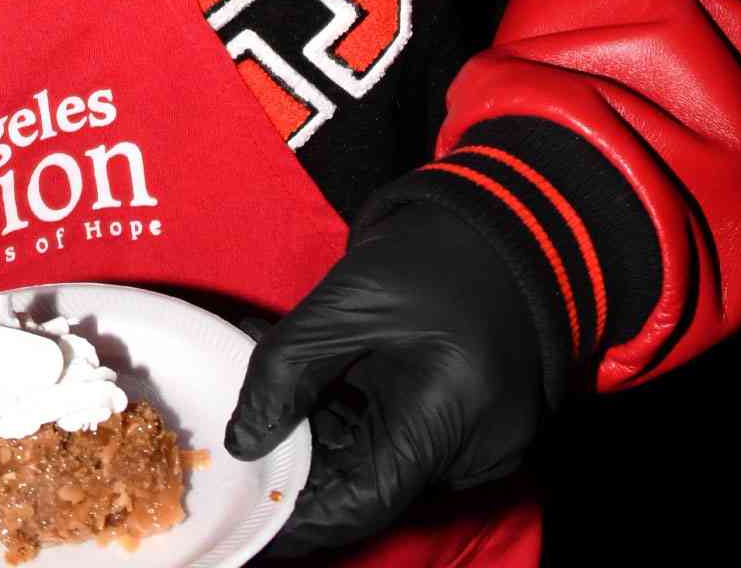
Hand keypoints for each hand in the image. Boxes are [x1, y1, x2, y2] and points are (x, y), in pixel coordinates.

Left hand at [224, 198, 548, 553]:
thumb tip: (244, 440)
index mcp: (453, 413)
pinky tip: (314, 387)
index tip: (253, 514)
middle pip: (373, 484)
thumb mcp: (345, 301)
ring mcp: (481, 443)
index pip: (365, 498)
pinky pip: (406, 443)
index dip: (302, 514)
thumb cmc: (429, 255)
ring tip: (272, 389)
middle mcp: (478, 448)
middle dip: (306, 460)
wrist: (496, 225)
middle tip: (247, 431)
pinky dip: (357, 422)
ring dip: (326, 436)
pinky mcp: (474, 428)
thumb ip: (287, 368)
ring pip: (385, 464)